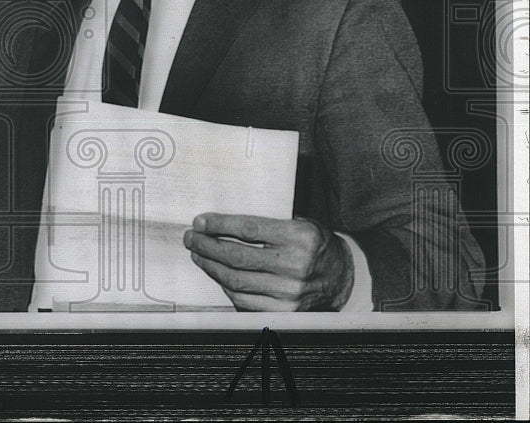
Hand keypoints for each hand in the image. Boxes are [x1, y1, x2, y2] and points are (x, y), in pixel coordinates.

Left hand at [182, 213, 353, 310]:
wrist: (343, 277)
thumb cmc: (314, 244)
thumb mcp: (300, 223)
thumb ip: (268, 222)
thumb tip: (221, 222)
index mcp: (300, 237)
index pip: (248, 229)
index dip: (219, 225)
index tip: (200, 221)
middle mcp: (295, 267)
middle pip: (236, 256)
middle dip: (206, 246)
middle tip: (191, 238)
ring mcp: (289, 293)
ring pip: (235, 280)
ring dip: (210, 266)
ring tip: (198, 255)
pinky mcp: (284, 312)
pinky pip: (243, 300)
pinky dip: (225, 286)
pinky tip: (216, 274)